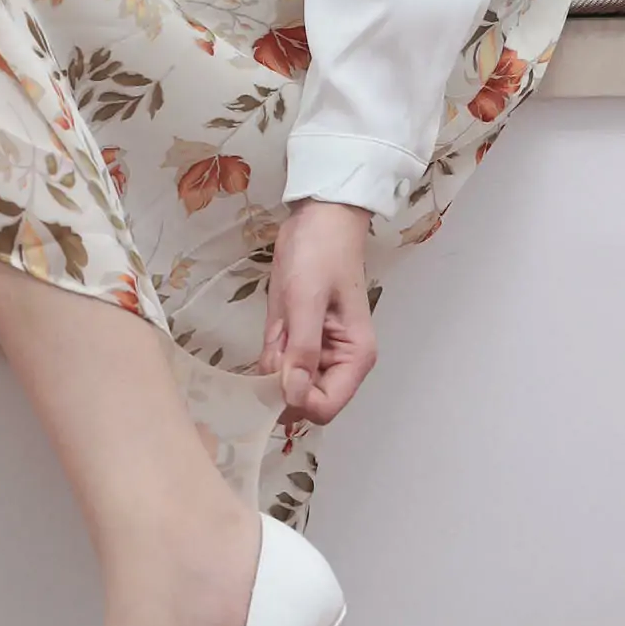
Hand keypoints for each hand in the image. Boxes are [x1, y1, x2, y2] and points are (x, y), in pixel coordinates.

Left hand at [257, 199, 377, 438]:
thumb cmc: (320, 252)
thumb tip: (293, 398)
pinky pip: (279, 362)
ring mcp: (318, 351)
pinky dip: (270, 350)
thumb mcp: (307, 299)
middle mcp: (338, 362)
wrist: (319, 217)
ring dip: (274, 361)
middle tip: (278, 339)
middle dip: (281, 378)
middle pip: (305, 399)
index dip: (296, 401)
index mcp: (354, 357)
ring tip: (280, 325)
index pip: (325, 408)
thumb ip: (302, 350)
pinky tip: (276, 325)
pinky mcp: (299, 339)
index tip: (276, 371)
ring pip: (287, 382)